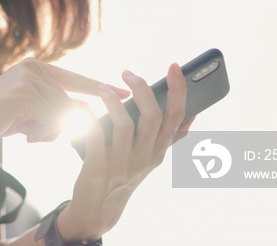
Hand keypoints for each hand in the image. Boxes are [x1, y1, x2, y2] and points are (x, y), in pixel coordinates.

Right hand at [0, 58, 128, 149]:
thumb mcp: (27, 113)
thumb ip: (52, 110)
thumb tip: (84, 118)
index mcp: (36, 68)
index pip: (76, 79)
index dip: (101, 87)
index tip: (128, 90)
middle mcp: (35, 68)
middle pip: (69, 105)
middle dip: (55, 127)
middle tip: (31, 133)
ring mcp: (30, 79)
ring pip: (62, 114)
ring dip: (46, 132)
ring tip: (21, 131)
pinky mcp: (25, 94)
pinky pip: (53, 119)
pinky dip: (42, 132)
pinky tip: (22, 133)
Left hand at [57, 63, 193, 241]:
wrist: (99, 209)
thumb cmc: (124, 174)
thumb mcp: (151, 158)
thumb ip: (169, 137)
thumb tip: (192, 112)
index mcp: (158, 151)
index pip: (177, 117)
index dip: (178, 90)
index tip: (175, 67)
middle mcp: (145, 157)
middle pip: (153, 116)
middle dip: (143, 88)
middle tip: (128, 72)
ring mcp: (122, 164)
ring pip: (125, 125)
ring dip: (113, 101)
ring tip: (103, 88)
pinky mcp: (98, 169)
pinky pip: (94, 137)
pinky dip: (88, 118)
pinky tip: (83, 108)